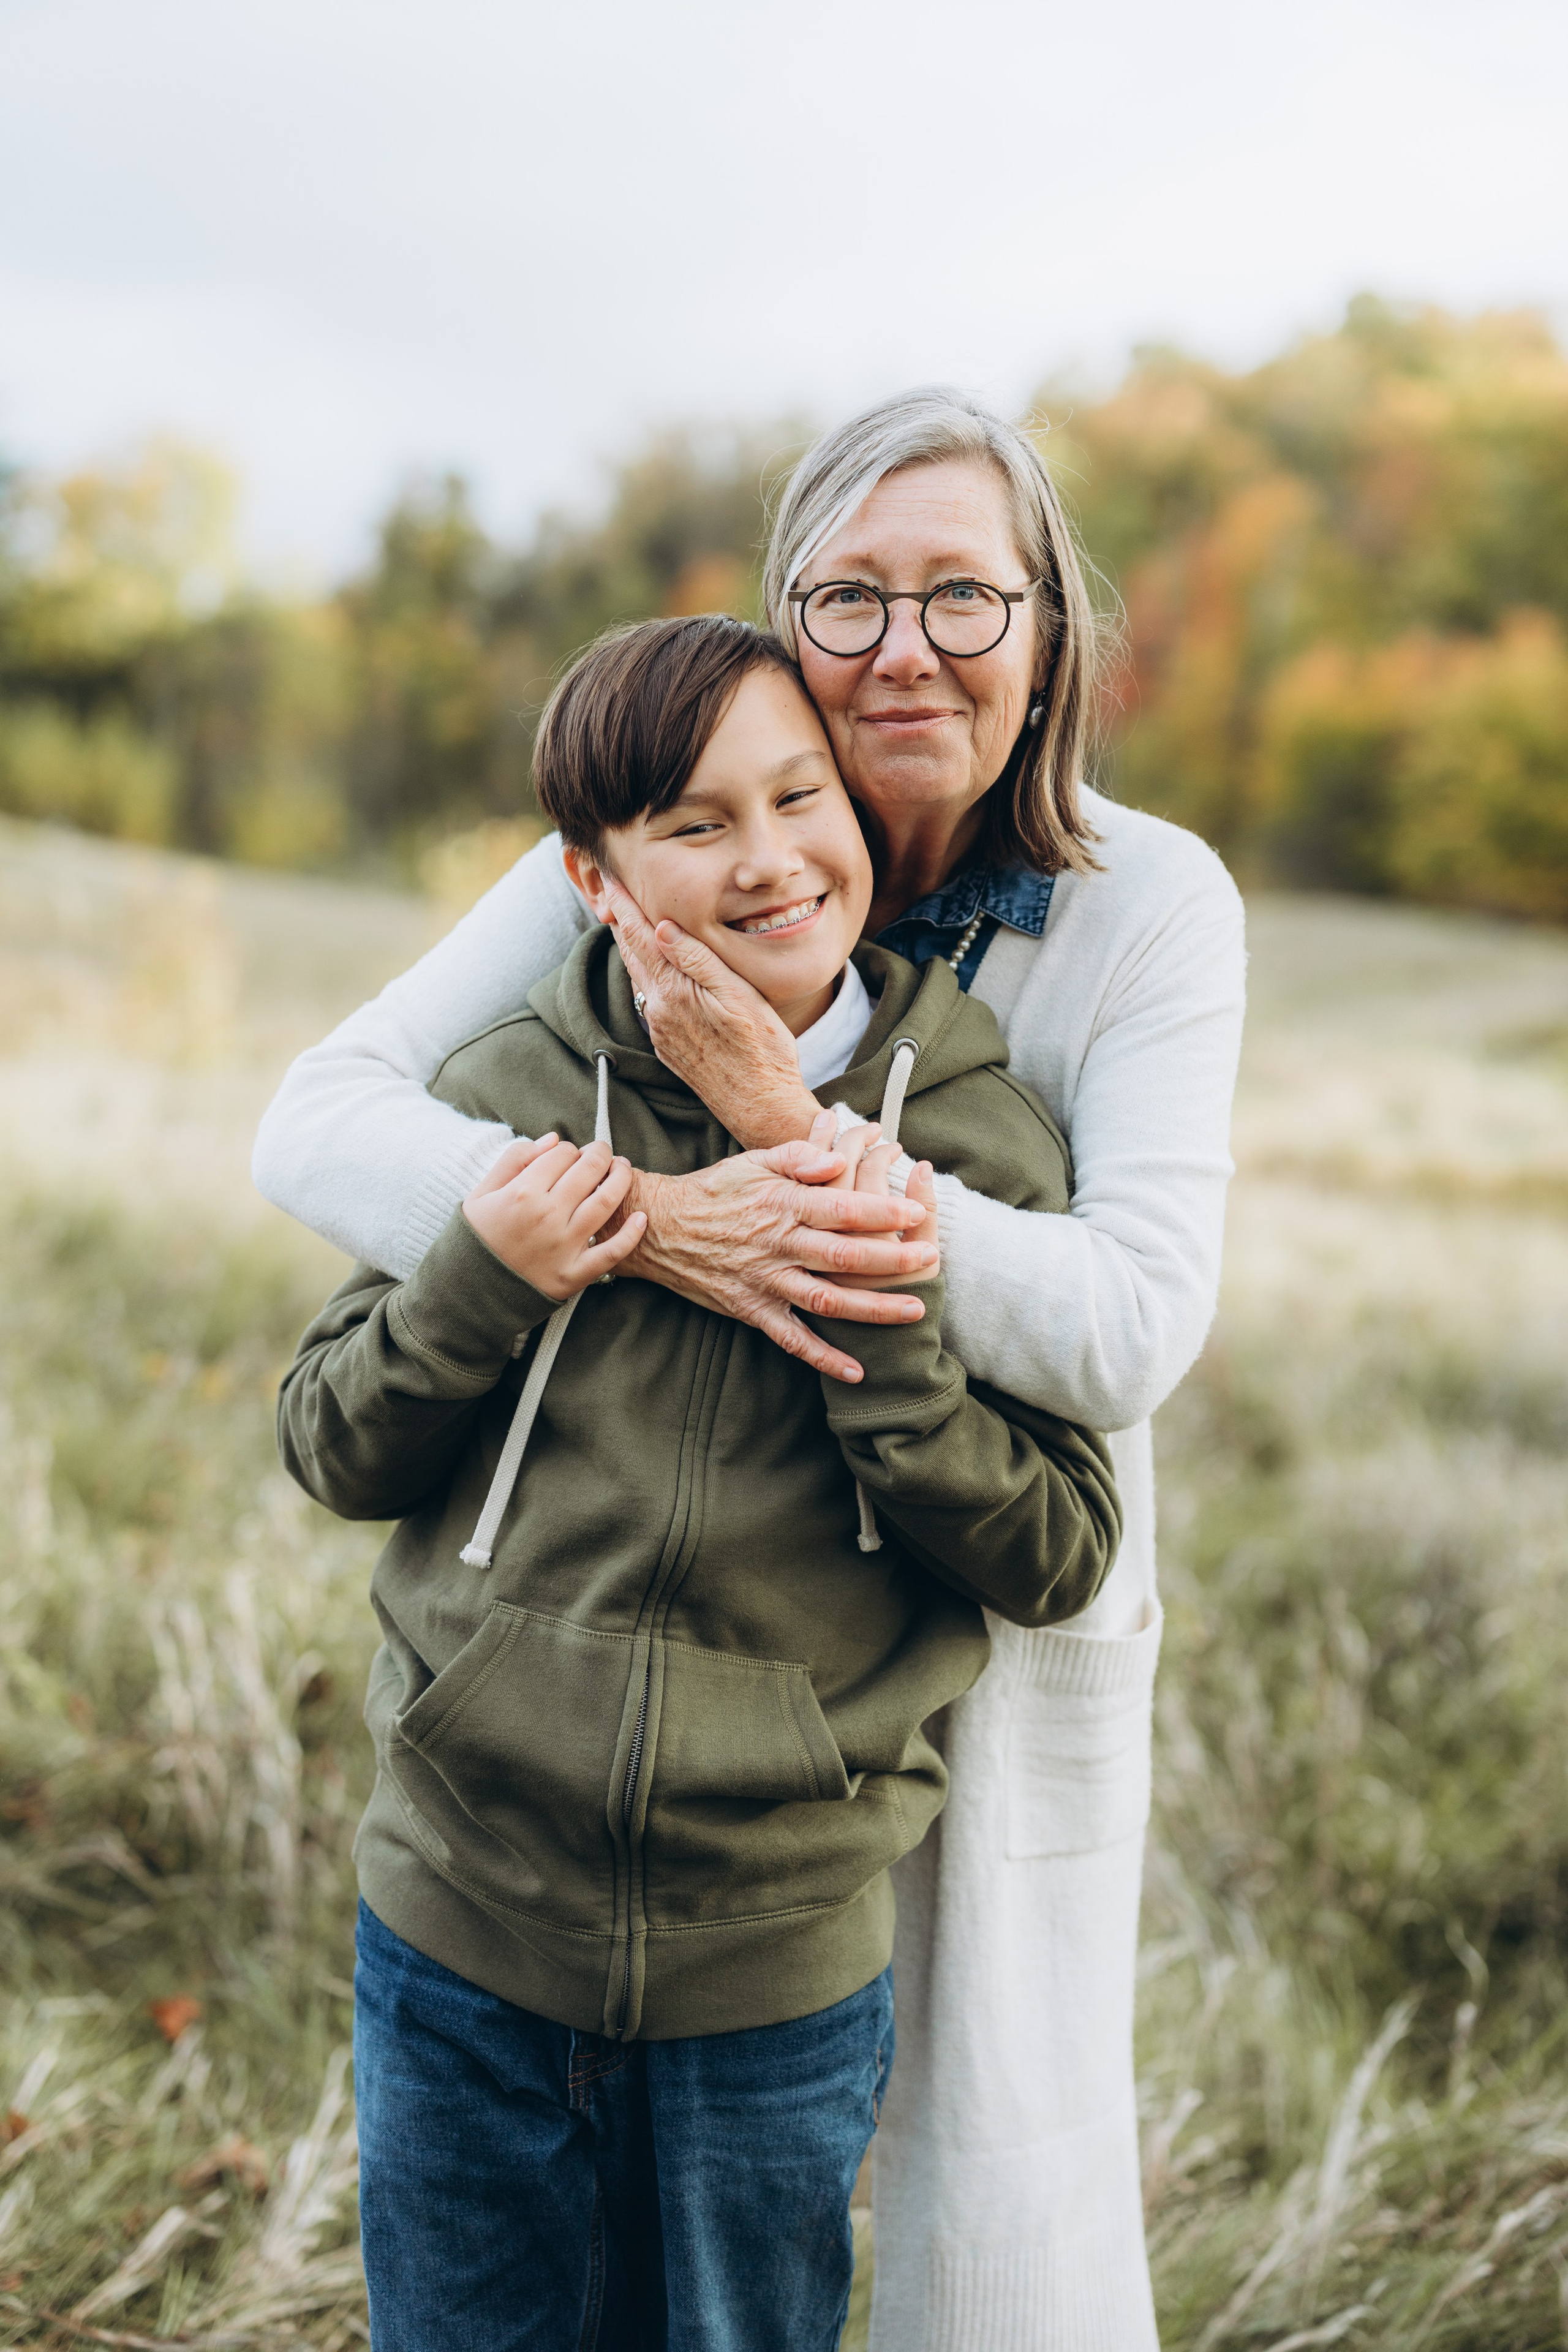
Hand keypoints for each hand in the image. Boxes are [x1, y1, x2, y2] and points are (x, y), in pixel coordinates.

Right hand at [463, 1134, 646, 1300]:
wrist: (468, 1291)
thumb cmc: (477, 1238)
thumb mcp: (481, 1193)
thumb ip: (514, 1160)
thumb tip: (554, 1139)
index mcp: (522, 1192)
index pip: (563, 1154)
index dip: (571, 1149)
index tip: (570, 1155)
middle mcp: (546, 1216)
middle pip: (589, 1171)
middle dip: (602, 1154)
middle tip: (605, 1153)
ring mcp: (562, 1246)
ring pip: (605, 1204)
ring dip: (621, 1180)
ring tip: (623, 1169)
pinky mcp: (573, 1274)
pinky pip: (611, 1253)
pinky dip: (630, 1235)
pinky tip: (641, 1217)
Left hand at [604, 879, 821, 1149]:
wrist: (760, 1106)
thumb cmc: (762, 1051)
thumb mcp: (739, 996)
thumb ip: (698, 960)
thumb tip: (662, 927)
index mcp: (673, 992)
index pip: (640, 936)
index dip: (624, 903)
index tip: (610, 876)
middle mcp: (658, 1011)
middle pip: (630, 953)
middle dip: (618, 918)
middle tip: (607, 887)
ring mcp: (660, 1030)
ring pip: (637, 976)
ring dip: (628, 946)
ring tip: (622, 919)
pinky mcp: (668, 1046)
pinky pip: (647, 1000)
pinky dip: (643, 974)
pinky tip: (649, 967)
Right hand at [609, 1134, 939, 1382]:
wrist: (662, 1228)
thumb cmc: (716, 1190)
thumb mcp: (754, 1160)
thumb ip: (799, 1155)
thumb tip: (837, 1156)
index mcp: (782, 1203)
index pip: (842, 1207)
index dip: (882, 1212)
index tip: (918, 1214)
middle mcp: (777, 1243)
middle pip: (844, 1254)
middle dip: (892, 1258)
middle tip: (931, 1259)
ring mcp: (765, 1280)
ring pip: (827, 1299)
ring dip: (873, 1308)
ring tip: (913, 1310)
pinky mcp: (751, 1309)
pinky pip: (792, 1339)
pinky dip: (823, 1357)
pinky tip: (856, 1370)